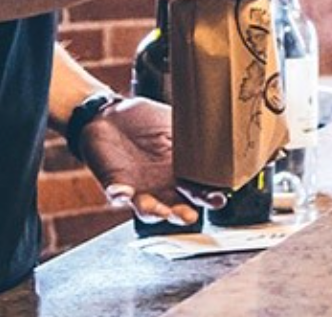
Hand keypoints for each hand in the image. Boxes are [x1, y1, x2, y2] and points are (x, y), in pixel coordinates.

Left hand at [75, 97, 215, 224]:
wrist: (114, 115)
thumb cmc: (145, 119)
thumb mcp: (172, 125)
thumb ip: (189, 137)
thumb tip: (215, 139)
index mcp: (179, 171)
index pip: (197, 190)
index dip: (208, 198)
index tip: (217, 201)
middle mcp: (160, 185)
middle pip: (174, 208)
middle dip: (182, 215)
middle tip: (188, 216)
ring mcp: (138, 188)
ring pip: (146, 210)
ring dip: (152, 212)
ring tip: (158, 210)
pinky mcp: (114, 184)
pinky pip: (117, 196)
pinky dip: (120, 195)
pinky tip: (124, 191)